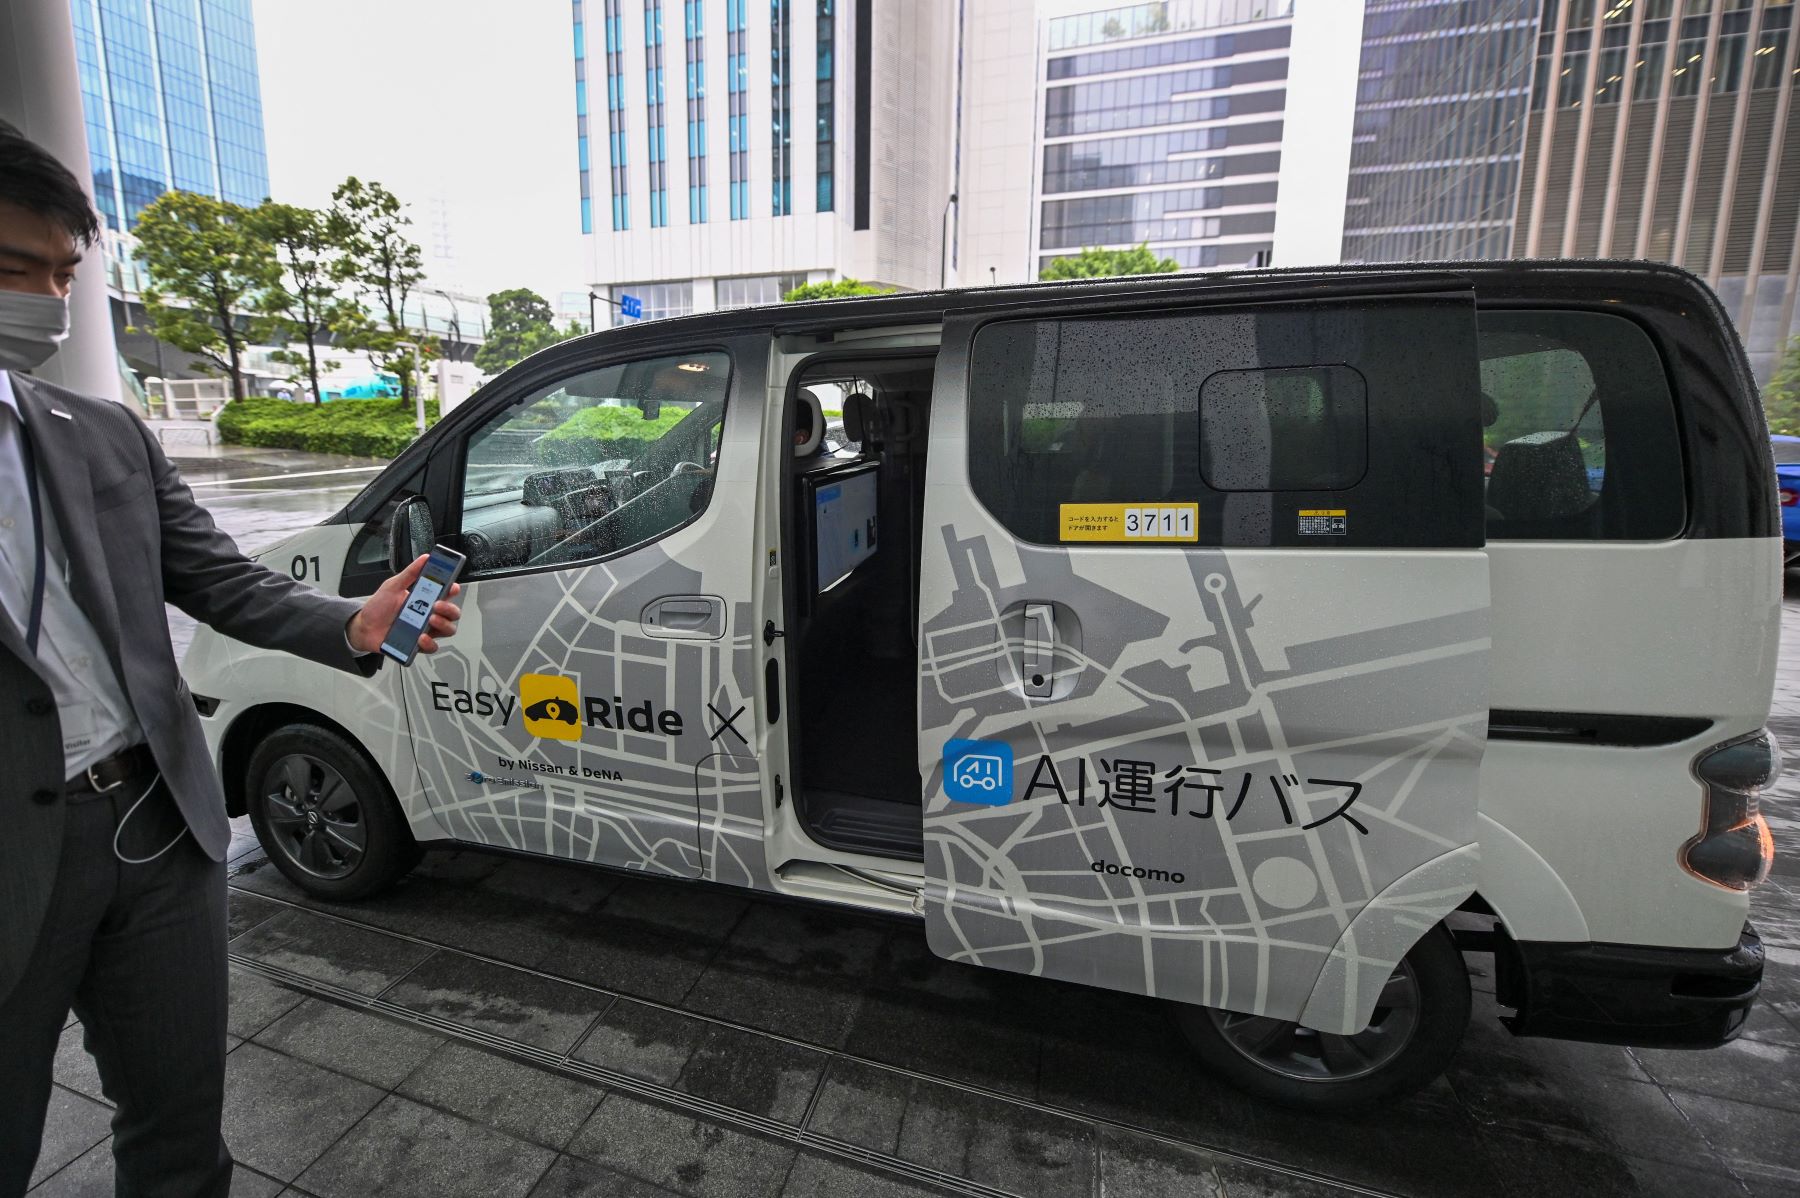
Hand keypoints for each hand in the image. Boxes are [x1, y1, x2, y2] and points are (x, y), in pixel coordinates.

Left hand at [346, 554, 462, 655]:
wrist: (364, 628)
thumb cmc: (378, 607)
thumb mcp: (393, 586)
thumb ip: (410, 573)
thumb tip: (425, 559)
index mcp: (425, 599)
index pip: (447, 593)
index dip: (453, 589)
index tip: (451, 586)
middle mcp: (428, 614)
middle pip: (452, 613)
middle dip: (450, 609)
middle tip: (437, 605)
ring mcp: (425, 630)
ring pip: (448, 630)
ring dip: (443, 625)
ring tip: (431, 620)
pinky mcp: (418, 644)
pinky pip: (432, 647)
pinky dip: (429, 643)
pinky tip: (421, 637)